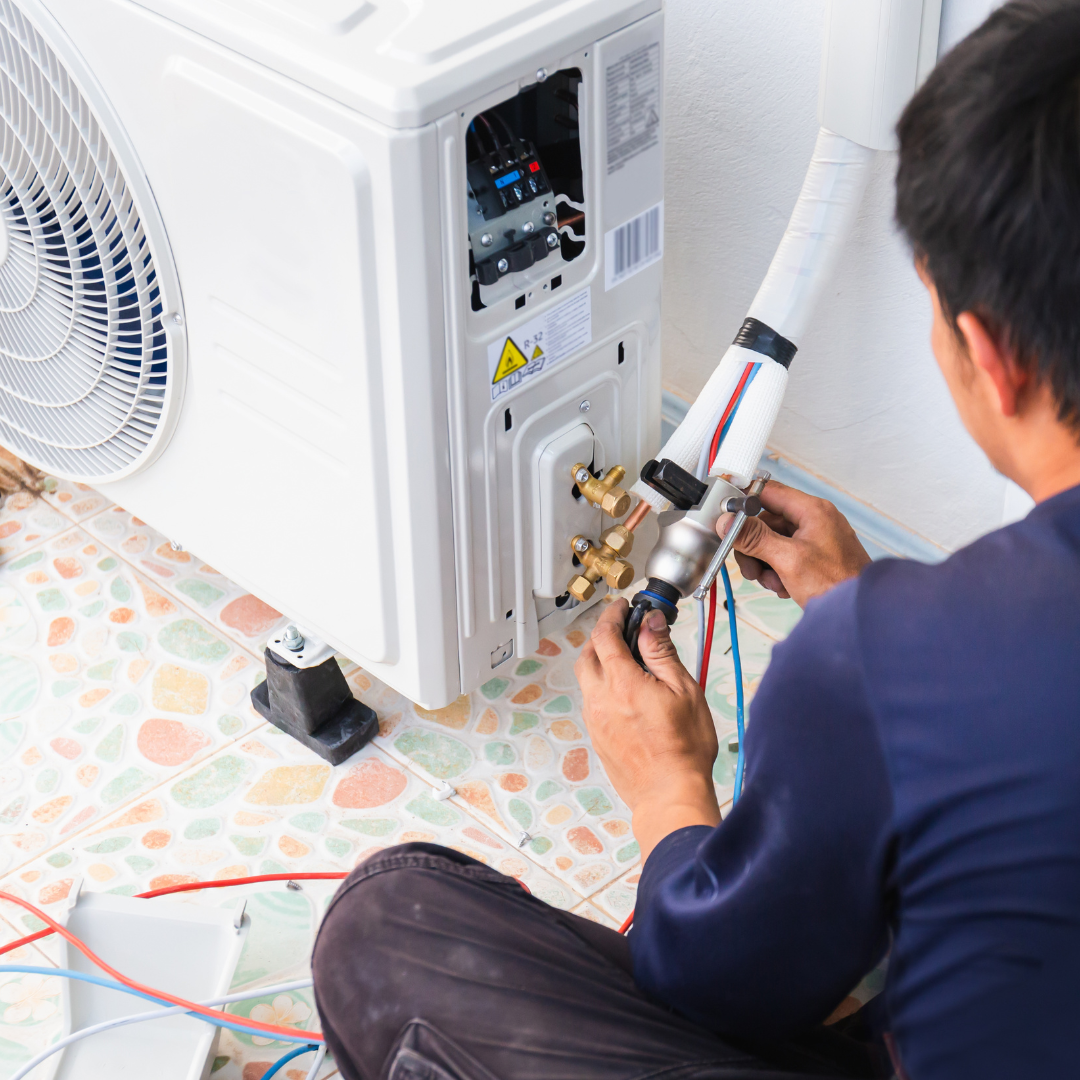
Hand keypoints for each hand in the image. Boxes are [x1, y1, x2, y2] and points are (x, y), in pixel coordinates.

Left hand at [576, 599, 719, 862]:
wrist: (669, 795)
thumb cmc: (683, 750)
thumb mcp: (684, 690)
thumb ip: (662, 653)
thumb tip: (650, 623)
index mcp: (622, 683)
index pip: (605, 635)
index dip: (612, 615)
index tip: (623, 607)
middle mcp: (601, 699)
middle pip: (587, 654)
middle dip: (601, 636)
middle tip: (622, 629)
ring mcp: (595, 720)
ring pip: (587, 679)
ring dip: (601, 661)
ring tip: (627, 660)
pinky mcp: (597, 737)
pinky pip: (592, 700)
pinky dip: (603, 686)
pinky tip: (626, 692)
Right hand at [725, 480, 869, 607]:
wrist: (858, 613)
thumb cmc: (837, 585)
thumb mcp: (788, 559)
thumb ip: (755, 538)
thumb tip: (728, 522)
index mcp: (812, 510)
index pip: (768, 492)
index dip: (744, 504)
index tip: (728, 520)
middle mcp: (814, 520)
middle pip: (766, 522)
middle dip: (754, 547)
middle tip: (752, 568)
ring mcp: (815, 539)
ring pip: (772, 542)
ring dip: (765, 564)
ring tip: (773, 582)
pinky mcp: (814, 556)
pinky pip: (784, 556)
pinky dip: (777, 571)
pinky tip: (784, 586)